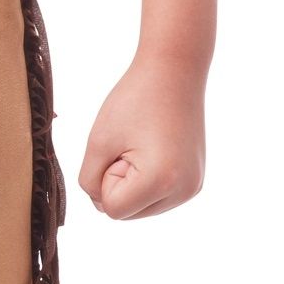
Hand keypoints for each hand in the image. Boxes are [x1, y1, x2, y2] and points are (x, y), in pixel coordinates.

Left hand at [77, 52, 205, 219]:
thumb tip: (102, 204)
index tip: (121, 146)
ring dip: (131, 181)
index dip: (106, 177)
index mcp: (162, 182)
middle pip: (127, 212)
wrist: (174, 71)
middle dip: (118, 182)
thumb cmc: (134, 100)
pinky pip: (155, 196)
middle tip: (132, 143)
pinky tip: (154, 149)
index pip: (112, 209)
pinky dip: (146, 179)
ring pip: (140, 206)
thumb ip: (90, 182)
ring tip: (143, 144)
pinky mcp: (194, 182)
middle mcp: (184, 191)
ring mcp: (192, 188)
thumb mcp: (98, 142)